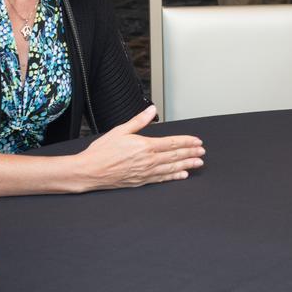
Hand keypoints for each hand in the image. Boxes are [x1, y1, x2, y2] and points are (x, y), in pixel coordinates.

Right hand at [74, 105, 204, 190]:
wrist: (90, 171)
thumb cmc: (102, 151)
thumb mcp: (120, 130)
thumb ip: (139, 121)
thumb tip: (151, 110)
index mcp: (145, 146)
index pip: (172, 143)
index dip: (187, 142)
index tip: (197, 141)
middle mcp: (148, 160)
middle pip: (175, 156)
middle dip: (191, 153)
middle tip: (202, 152)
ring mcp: (146, 172)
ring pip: (172, 168)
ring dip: (187, 165)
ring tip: (198, 163)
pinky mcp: (141, 181)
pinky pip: (162, 179)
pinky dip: (174, 177)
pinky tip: (182, 175)